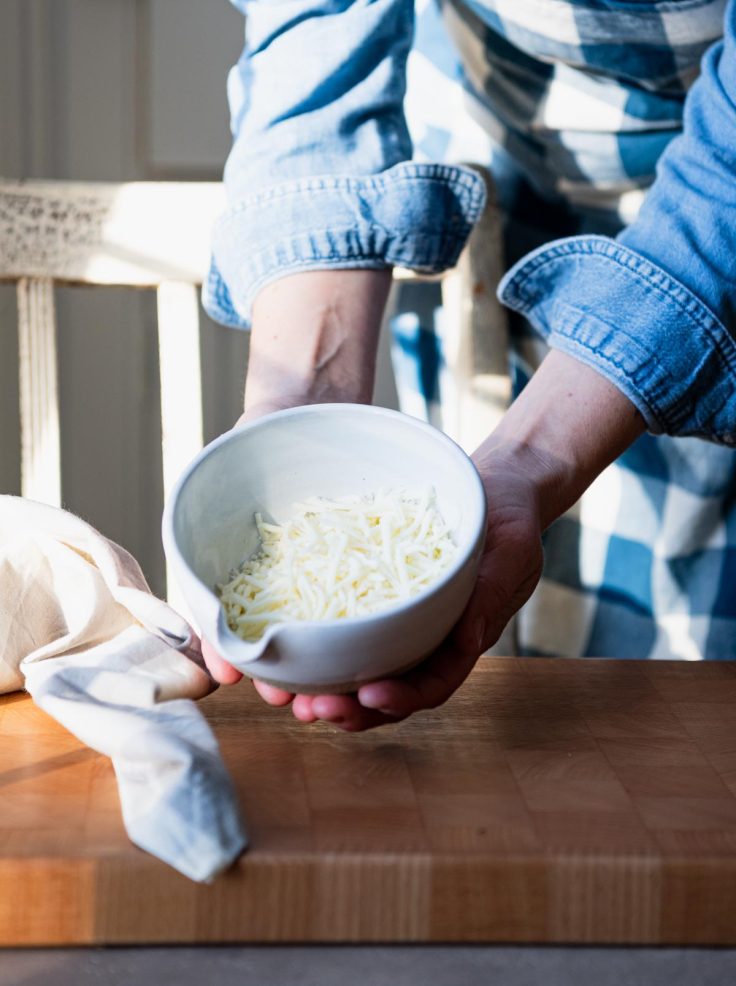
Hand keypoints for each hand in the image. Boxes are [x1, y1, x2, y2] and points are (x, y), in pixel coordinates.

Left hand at [204, 341, 644, 728]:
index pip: (433, 683)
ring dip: (325, 688)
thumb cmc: (509, 519)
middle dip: (349, 709)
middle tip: (311, 710)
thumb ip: (491, 594)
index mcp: (462, 639)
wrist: (492, 488)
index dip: (401, 697)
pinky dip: (317, 646)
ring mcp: (400, 623)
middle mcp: (428, 640)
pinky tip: (286, 647)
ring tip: (284, 696)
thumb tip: (468, 641)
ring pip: (361, 669)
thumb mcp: (512, 552)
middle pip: (388, 691)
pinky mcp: (375, 600)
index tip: (369, 697)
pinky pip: (345, 629)